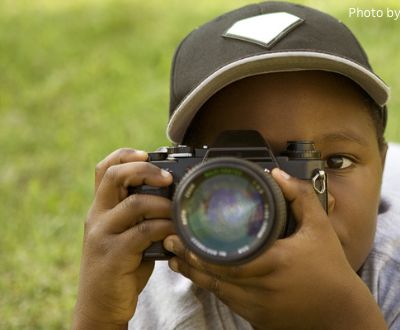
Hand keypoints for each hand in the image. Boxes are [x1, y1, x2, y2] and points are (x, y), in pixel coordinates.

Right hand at [73, 148, 175, 328]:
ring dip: (164, 204)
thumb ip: (142, 216)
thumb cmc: (122, 269)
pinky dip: (165, 228)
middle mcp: (97, 217)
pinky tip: (176, 234)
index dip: (126, 155)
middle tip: (170, 178)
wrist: (101, 307)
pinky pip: (144, 232)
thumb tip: (176, 197)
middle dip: (147, 170)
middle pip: (115, 176)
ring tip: (179, 211)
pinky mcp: (114, 255)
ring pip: (134, 204)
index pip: (105, 168)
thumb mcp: (127, 236)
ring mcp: (103, 235)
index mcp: (100, 208)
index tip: (149, 154)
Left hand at [164, 168, 386, 329]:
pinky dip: (213, 287)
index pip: (225, 259)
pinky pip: (228, 302)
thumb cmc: (330, 269)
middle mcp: (260, 288)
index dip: (198, 250)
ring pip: (216, 291)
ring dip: (195, 275)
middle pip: (213, 276)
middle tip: (170, 243)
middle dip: (188, 259)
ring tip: (176, 259)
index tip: (181, 235)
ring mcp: (256, 307)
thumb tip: (277, 175)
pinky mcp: (257, 319)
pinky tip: (203, 276)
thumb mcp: (319, 228)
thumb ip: (300, 197)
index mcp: (272, 262)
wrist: (339, 313)